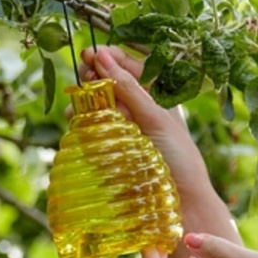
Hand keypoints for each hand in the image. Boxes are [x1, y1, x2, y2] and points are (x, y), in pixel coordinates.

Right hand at [81, 47, 243, 257]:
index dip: (109, 57)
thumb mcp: (156, 119)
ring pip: (96, 102)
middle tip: (85, 77)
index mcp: (157, 95)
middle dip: (93, 76)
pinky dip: (82, 119)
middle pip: (108, 80)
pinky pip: (91, 125)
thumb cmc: (178, 158)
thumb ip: (129, 89)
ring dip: (85, 98)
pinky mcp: (110, 145)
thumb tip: (101, 56)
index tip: (90, 54)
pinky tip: (77, 119)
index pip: (128, 64)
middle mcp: (139, 107)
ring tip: (80, 103)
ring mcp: (124, 126)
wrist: (180, 203)